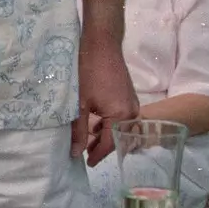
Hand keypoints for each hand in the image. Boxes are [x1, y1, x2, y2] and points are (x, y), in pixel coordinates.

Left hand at [73, 30, 137, 165]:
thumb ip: (79, 130)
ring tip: (88, 141)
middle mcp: (132, 112)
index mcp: (122, 116)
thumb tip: (75, 152)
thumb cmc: (89, 72)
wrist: (102, 44)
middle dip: (103, 147)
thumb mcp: (80, 104)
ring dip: (107, 136)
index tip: (87, 163)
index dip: (98, 155)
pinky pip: (123, 118)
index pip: (111, 144)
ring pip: (121, 129)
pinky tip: (96, 125)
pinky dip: (111, 125)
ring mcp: (133, 104)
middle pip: (119, 138)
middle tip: (86, 153)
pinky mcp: (130, 97)